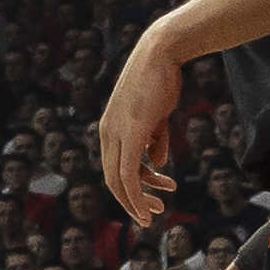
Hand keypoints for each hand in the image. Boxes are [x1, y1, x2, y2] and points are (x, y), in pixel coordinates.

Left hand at [96, 30, 185, 225]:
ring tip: (158, 208)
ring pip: (120, 180)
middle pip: (112, 179)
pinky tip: (151, 204)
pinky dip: (138, 193)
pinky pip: (130, 172)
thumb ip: (154, 139)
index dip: (129, 189)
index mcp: (110, 129)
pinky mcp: (132, 131)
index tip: (149, 200)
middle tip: (150, 215)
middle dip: (131, 200)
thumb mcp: (156, 116)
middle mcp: (108, 133)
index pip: (113, 168)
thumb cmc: (161, 82)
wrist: (160, 54)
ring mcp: (118, 132)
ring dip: (138, 199)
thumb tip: (157, 162)